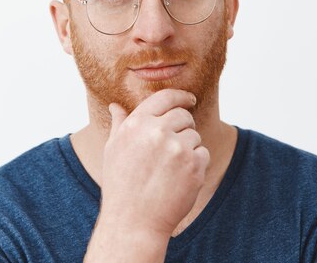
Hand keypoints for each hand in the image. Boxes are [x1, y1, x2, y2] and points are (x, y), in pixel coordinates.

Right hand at [99, 89, 209, 237]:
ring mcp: (178, 149)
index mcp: (137, 123)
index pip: (165, 97)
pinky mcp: (194, 166)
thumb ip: (119, 124)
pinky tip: (179, 178)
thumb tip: (115, 105)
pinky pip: (203, 153)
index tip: (189, 99)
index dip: (181, 96)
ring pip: (194, 135)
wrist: (134, 221)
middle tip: (173, 147)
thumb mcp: (113, 150)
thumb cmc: (120, 185)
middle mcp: (157, 132)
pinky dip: (196, 164)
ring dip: (188, 148)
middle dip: (183, 126)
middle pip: (184, 115)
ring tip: (170, 169)